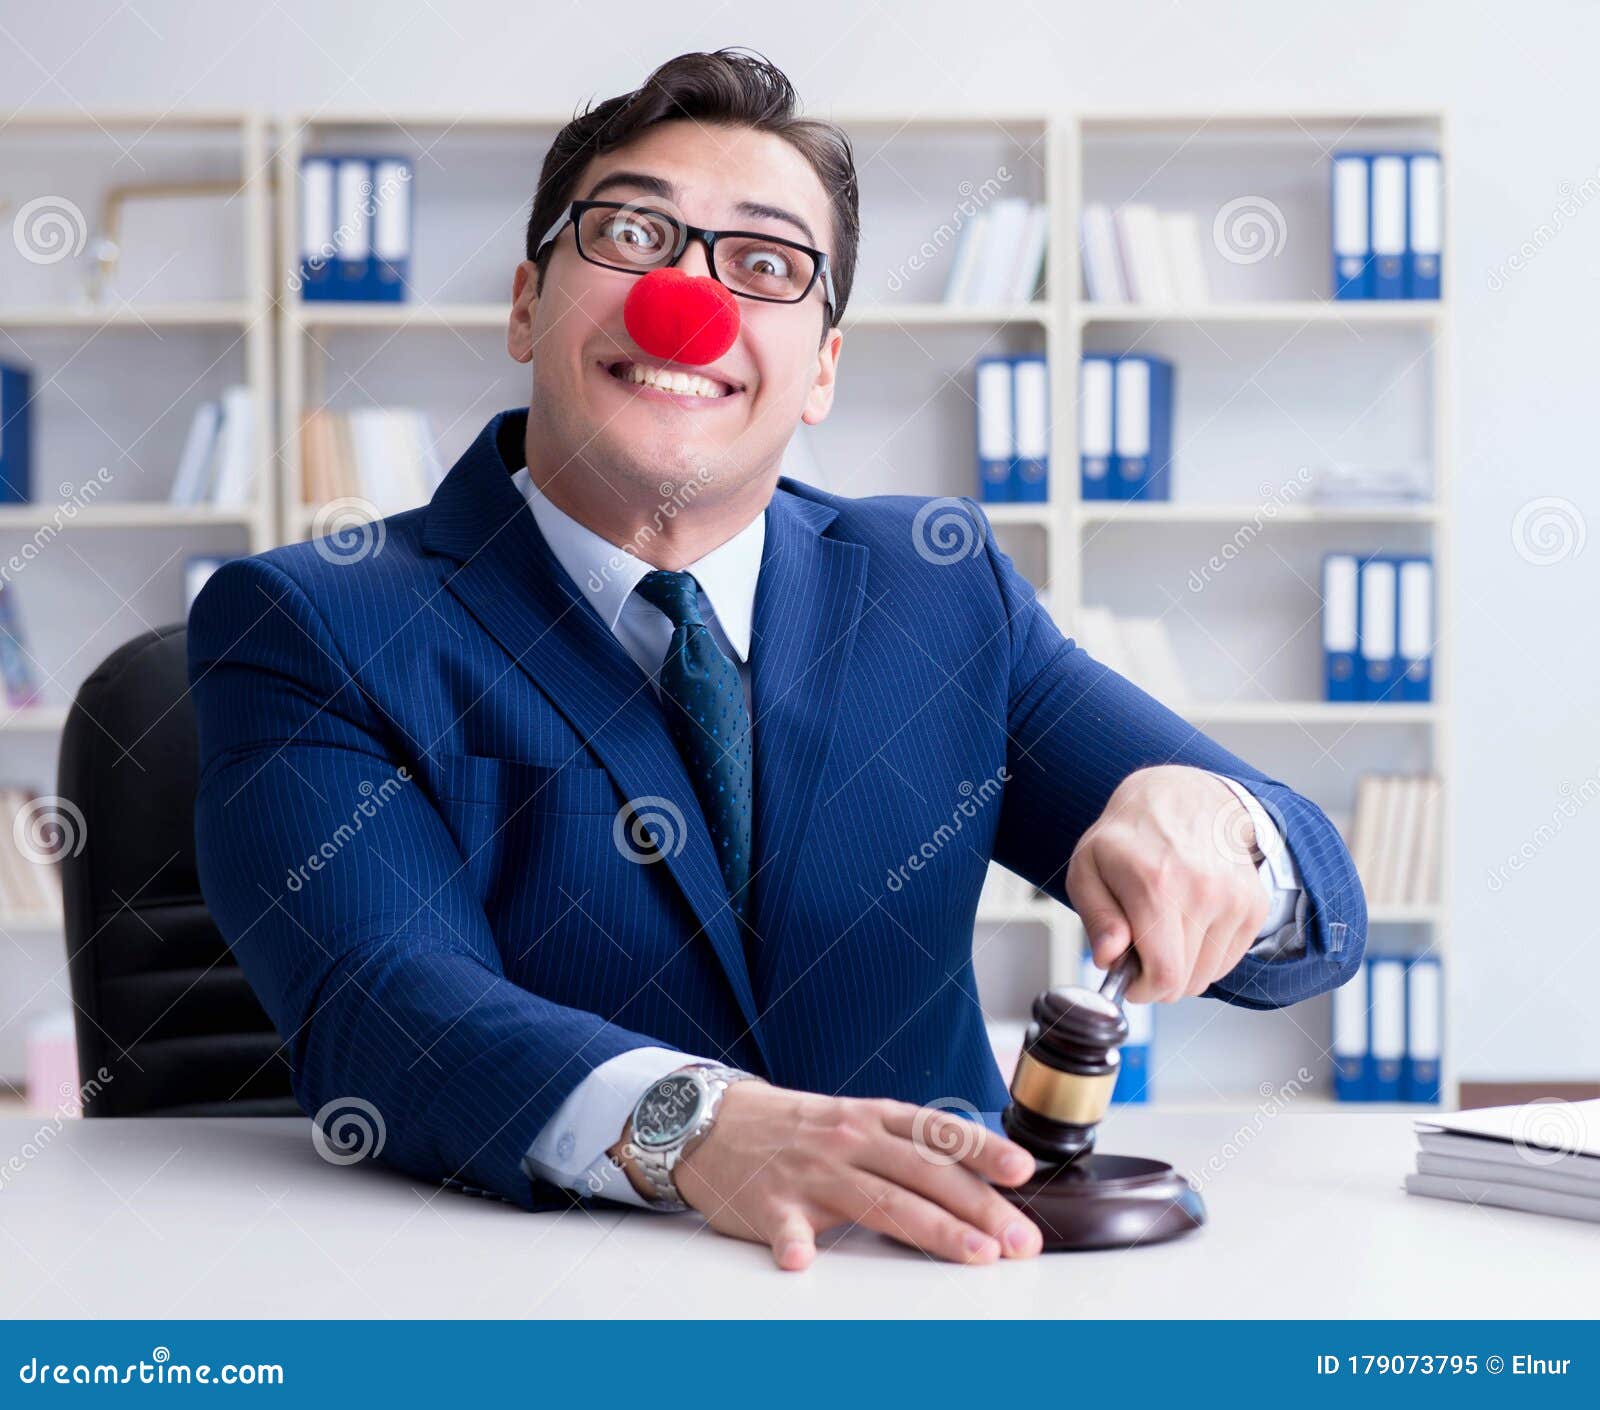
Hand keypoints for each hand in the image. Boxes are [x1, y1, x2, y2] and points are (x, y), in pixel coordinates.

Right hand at [666, 1081, 1041, 1270]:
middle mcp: (849, 1140)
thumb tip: (976, 1181)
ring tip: (971, 1254)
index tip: (1022, 1171)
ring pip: (878, 1200)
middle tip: (1019, 1240)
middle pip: (923, 1173)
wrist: (713, 1123)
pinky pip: (785, 1226)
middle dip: (978, 1208)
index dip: (982, 1150)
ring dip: (930, 1228)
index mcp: (873, 1118)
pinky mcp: (771, 1203)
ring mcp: (811, 1172)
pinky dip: (794, 1244)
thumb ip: (907, 1147)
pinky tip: (803, 1262)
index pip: (937, 1132)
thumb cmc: (798, 1129)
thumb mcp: (856, 1120)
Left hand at [1066, 765, 1269, 1003]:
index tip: (1130, 980)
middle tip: (1142, 947)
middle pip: (1187, 982)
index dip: (1143, 990)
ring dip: (1184, 966)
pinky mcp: (1254, 904)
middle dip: (1159, 978)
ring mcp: (1235, 898)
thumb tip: (1109, 958)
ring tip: (1166, 929)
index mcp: (1156, 885)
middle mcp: (1203, 892)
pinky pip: (1229, 959)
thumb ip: (1097, 918)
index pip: (1164, 975)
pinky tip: (1189, 922)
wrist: (1184, 798)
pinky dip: (1206, 954)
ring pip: (1209, 975)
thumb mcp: (1088, 868)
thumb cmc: (1129, 838)